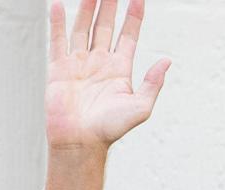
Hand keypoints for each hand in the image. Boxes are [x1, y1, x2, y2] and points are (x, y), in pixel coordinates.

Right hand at [46, 0, 169, 151]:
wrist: (82, 141)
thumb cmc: (111, 129)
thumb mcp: (141, 107)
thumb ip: (153, 83)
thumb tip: (167, 62)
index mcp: (120, 69)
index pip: (129, 36)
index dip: (134, 17)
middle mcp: (100, 62)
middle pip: (106, 26)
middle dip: (109, 6)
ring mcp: (80, 63)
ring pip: (84, 28)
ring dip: (87, 8)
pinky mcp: (60, 67)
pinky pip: (59, 40)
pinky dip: (58, 22)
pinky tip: (59, 4)